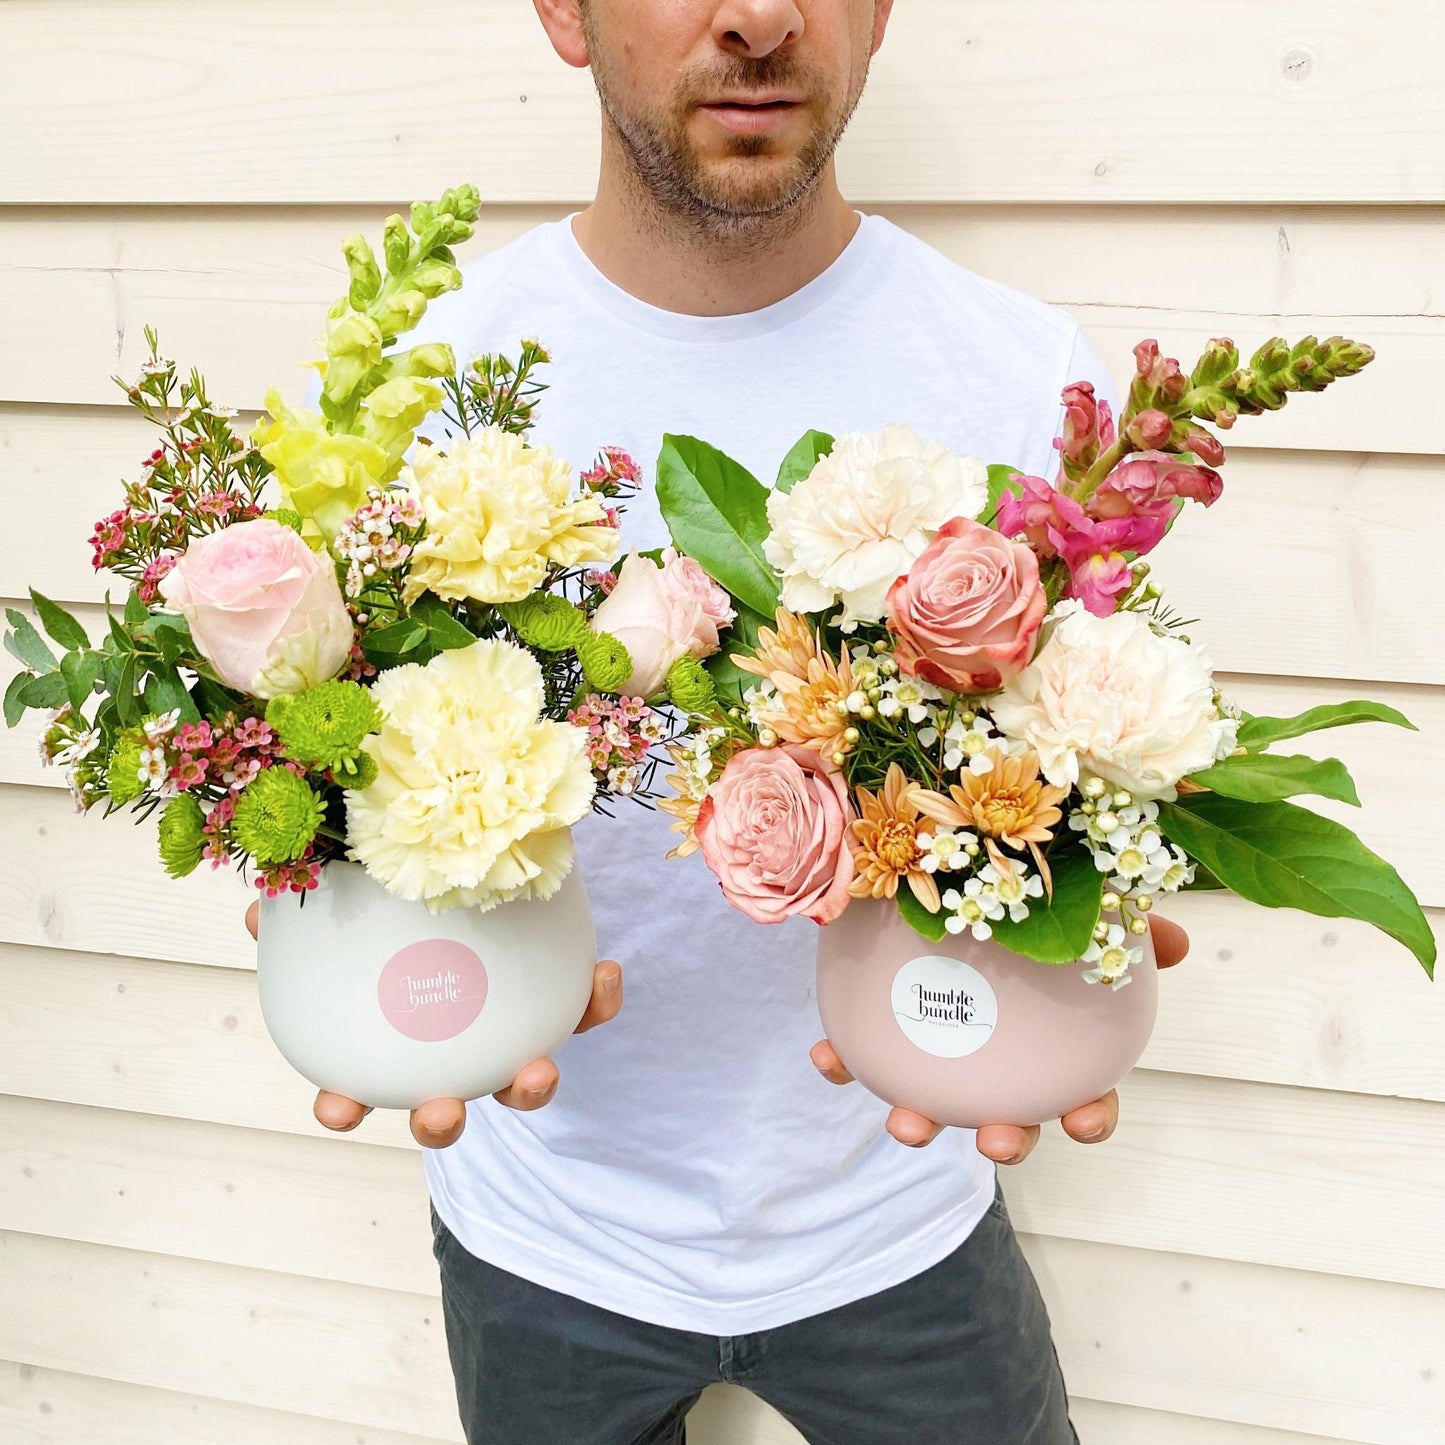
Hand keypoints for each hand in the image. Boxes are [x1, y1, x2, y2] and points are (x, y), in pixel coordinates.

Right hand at [244, 900, 622, 1148]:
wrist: (497, 876)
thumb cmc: (413, 909)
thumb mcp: (357, 902)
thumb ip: (312, 909)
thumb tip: (258, 910)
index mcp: (400, 1039)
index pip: (360, 1087)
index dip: (343, 1105)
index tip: (336, 1106)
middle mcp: (457, 1054)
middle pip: (446, 1109)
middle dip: (440, 1123)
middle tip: (439, 1113)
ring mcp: (512, 1039)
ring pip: (523, 1084)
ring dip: (531, 1087)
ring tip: (539, 1071)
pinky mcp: (566, 1008)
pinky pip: (584, 1014)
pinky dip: (595, 1002)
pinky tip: (604, 972)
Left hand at [811, 912, 1189, 1156]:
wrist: (929, 874)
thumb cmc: (1014, 903)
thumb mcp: (1073, 899)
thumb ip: (1116, 918)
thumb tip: (1173, 942)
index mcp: (1049, 1038)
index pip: (1084, 1090)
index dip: (1090, 1114)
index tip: (1084, 1122)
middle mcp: (994, 1058)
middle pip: (1011, 1117)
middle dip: (1009, 1139)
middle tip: (996, 1139)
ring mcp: (934, 1052)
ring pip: (933, 1103)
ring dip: (921, 1122)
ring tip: (906, 1124)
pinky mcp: (878, 1033)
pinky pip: (860, 1058)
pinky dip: (844, 1064)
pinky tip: (828, 1057)